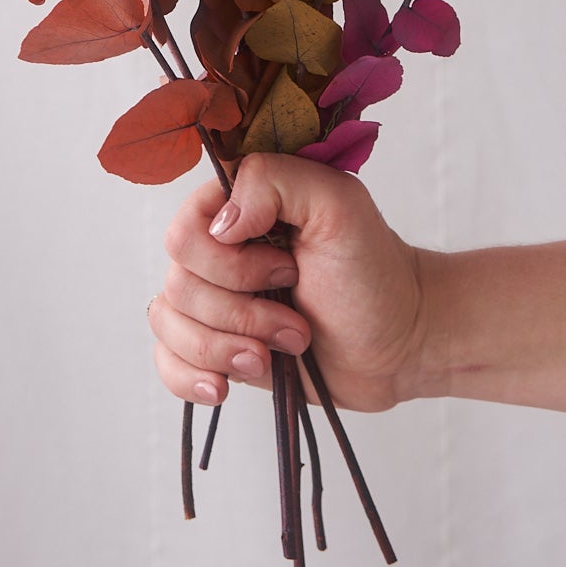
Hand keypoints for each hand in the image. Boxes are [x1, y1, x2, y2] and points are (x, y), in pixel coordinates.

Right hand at [147, 154, 425, 413]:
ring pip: (169, 324)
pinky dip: (190, 377)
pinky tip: (226, 385)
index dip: (230, 263)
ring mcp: (213, 299)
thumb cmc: (374, 271)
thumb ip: (275, 181)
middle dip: (241, 313)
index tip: (287, 269)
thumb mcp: (339, 203)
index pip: (184, 231)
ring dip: (228, 347)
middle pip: (177, 284)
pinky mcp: (215, 346)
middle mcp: (216, 248)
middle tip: (295, 318)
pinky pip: (167, 360)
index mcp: (237, 204)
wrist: (398, 344)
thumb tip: (221, 224)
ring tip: (281, 349)